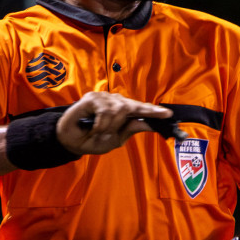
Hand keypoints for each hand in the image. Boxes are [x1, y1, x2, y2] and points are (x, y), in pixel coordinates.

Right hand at [57, 92, 171, 154]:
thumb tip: (147, 122)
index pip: (141, 110)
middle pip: (134, 106)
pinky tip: (92, 128)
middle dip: (145, 113)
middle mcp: (115, 102)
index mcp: (122, 111)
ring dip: (110, 127)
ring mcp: (105, 98)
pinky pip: (106, 112)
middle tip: (158, 116)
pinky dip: (101, 124)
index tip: (169, 115)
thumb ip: (130, 129)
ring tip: (98, 133)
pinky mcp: (93, 97)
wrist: (70, 142)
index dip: (154, 111)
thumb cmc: (92, 139)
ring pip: (120, 110)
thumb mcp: (115, 139)